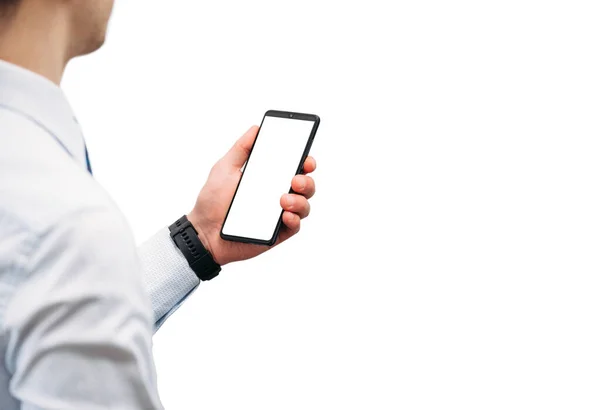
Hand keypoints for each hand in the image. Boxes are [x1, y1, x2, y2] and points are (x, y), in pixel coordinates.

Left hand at [187, 126, 316, 265]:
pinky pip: (295, 227)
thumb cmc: (212, 201)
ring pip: (304, 206)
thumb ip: (241, 148)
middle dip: (307, 181)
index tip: (306, 159)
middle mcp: (278, 195)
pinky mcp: (276, 233)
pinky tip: (284, 215)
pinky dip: (294, 219)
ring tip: (283, 199)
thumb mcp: (225, 168)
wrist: (203, 231)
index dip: (306, 162)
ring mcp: (278, 215)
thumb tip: (257, 128)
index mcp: (269, 178)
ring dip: (300, 200)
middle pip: (306, 186)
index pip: (295, 167)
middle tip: (295, 179)